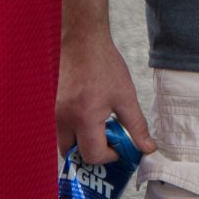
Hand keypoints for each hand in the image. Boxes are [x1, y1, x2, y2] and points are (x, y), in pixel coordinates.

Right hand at [57, 28, 155, 162]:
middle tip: (109, 143)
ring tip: (100, 128)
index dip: (109, 157)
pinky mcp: (51, 105)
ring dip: (81, 142)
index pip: (92, 155)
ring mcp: (53, 113)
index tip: (119, 149)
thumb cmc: (103, 65)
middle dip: (91, 154)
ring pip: (64, 141)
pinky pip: (60, 128)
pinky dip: (74, 129)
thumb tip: (147, 148)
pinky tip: (89, 115)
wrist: (82, 40)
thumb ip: (136, 126)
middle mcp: (62, 119)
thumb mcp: (126, 96)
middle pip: (73, 154)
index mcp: (83, 118)